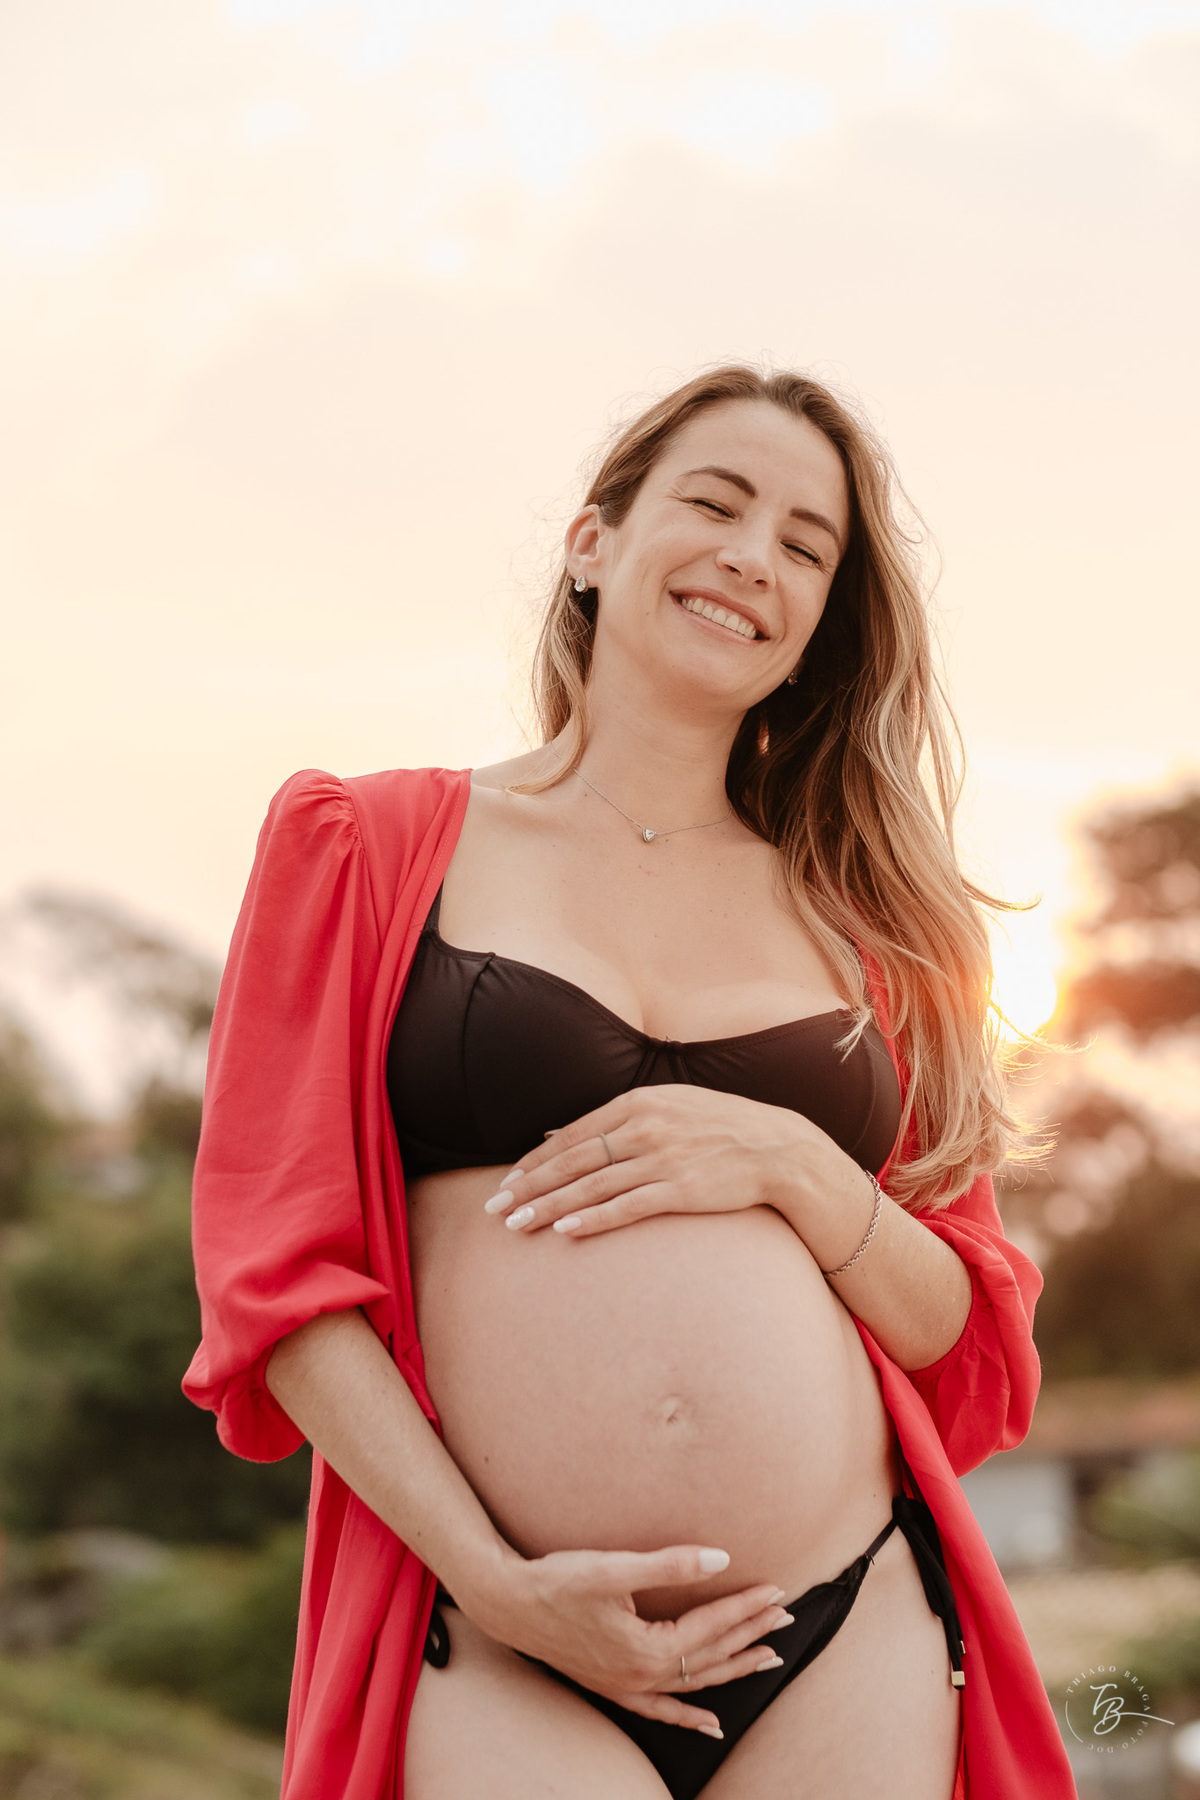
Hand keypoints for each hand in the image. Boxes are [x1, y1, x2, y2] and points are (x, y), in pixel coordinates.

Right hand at [466, 1542, 794, 1734]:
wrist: (508, 1604)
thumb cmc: (556, 1582)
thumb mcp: (613, 1567)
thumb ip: (669, 1564)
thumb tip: (720, 1558)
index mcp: (646, 1649)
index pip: (711, 1626)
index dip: (745, 1606)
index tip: (777, 1590)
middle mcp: (641, 1676)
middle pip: (710, 1656)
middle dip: (751, 1634)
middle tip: (786, 1617)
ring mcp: (627, 1686)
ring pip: (694, 1683)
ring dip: (732, 1669)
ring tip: (767, 1658)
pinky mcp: (613, 1686)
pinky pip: (661, 1709)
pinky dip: (688, 1717)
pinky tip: (710, 1724)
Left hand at [483, 1084, 812, 1238]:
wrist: (777, 1146)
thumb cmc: (716, 1127)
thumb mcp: (666, 1106)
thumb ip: (616, 1119)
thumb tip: (559, 1131)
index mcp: (638, 1102)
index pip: (572, 1135)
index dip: (535, 1161)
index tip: (507, 1182)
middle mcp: (645, 1128)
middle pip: (572, 1161)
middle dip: (529, 1186)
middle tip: (495, 1209)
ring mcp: (663, 1159)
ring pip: (592, 1186)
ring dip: (549, 1207)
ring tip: (517, 1226)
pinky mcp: (682, 1190)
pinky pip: (627, 1207)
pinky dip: (593, 1218)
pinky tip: (566, 1230)